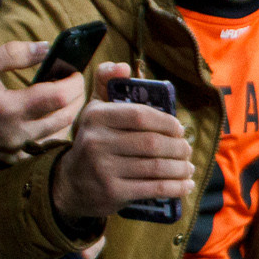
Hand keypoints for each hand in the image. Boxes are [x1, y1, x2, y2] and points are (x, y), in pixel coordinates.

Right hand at [0, 40, 85, 162]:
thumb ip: (13, 53)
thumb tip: (46, 47)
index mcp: (10, 108)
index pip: (59, 97)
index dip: (73, 82)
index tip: (74, 71)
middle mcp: (18, 133)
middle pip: (66, 116)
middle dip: (77, 97)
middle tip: (74, 82)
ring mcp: (18, 149)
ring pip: (60, 133)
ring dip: (69, 113)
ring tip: (65, 96)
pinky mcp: (16, 158)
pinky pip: (46, 146)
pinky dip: (55, 130)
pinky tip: (50, 116)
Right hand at [51, 62, 194, 220]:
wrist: (70, 183)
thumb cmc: (94, 140)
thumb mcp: (94, 110)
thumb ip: (107, 83)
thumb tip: (124, 67)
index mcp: (96, 117)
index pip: (140, 115)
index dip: (166, 122)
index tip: (179, 129)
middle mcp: (97, 142)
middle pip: (152, 143)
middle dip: (178, 147)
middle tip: (187, 149)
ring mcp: (104, 169)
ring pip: (156, 167)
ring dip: (180, 168)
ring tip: (189, 167)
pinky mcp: (112, 192)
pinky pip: (153, 189)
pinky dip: (175, 187)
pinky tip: (186, 184)